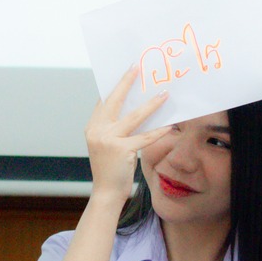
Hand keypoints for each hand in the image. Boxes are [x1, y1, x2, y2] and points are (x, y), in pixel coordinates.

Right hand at [87, 66, 170, 202]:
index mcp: (92, 127)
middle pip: (114, 100)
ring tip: (164, 94)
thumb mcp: (106, 145)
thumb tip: (135, 109)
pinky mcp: (121, 150)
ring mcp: (108, 140)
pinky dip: (158, 131)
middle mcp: (97, 131)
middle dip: (126, 82)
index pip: (104, 101)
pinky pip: (144, 136)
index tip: (127, 72)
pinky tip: (169, 125)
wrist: (106, 193)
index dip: (115, 85)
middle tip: (137, 67)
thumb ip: (115, 128)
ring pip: (134, 116)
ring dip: (151, 104)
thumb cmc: (110, 169)